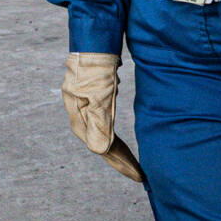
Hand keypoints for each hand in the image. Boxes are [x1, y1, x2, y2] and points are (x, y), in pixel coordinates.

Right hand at [61, 51, 145, 183]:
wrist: (92, 43)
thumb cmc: (96, 69)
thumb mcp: (99, 95)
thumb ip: (99, 122)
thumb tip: (100, 151)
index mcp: (80, 120)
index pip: (103, 149)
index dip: (122, 164)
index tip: (140, 176)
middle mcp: (80, 119)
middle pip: (102, 147)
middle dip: (121, 162)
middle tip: (141, 176)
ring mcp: (84, 111)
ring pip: (103, 138)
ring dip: (118, 153)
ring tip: (133, 165)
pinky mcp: (91, 103)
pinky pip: (104, 128)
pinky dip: (114, 139)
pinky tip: (120, 143)